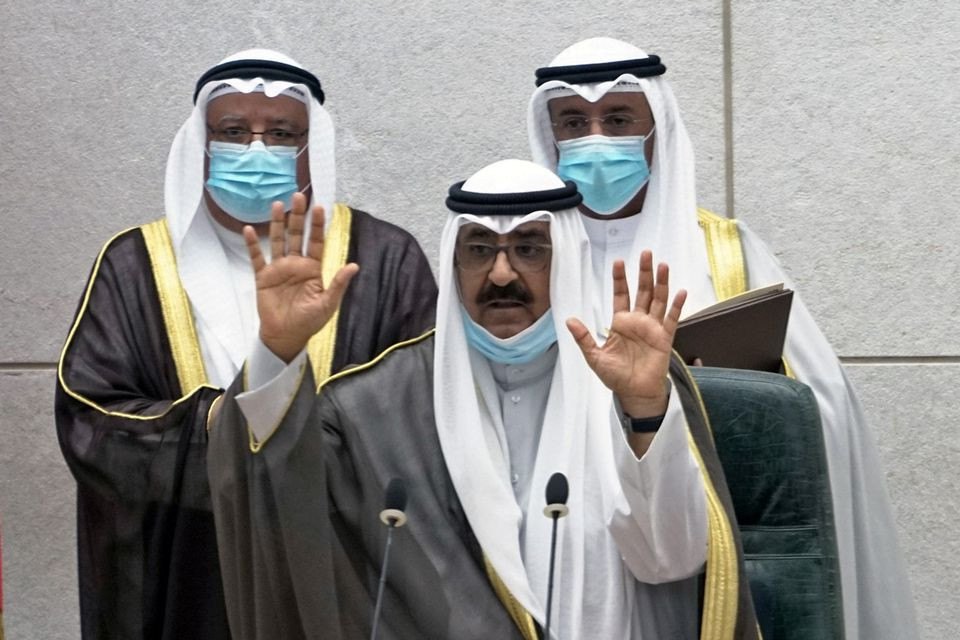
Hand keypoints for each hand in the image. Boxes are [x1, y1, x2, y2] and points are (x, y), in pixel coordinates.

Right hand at [245, 193, 358, 362]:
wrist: (286, 336)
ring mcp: (279, 269)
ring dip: (277, 223)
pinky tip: (248, 229)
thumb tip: (355, 265)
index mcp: (313, 269)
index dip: (318, 225)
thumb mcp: (328, 303)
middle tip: (299, 196)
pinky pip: (257, 258)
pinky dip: (252, 244)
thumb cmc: (309, 321)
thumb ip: (338, 283)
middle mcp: (296, 264)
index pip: (317, 242)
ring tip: (276, 204)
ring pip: (278, 241)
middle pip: (297, 235)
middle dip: (298, 216)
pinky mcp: (263, 277)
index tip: (320, 207)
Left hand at [566, 251, 685, 417]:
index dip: (620, 279)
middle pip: (642, 291)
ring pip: (658, 300)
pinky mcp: (664, 338)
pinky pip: (672, 319)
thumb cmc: (615, 376)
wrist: (634, 393)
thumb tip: (569, 320)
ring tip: (663, 265)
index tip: (619, 262)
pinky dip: (676, 306)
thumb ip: (584, 338)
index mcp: (621, 323)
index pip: (621, 295)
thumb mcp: (594, 357)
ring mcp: (653, 328)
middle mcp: (638, 321)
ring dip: (661, 283)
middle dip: (644, 273)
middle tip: (645, 253)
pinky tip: (680, 292)